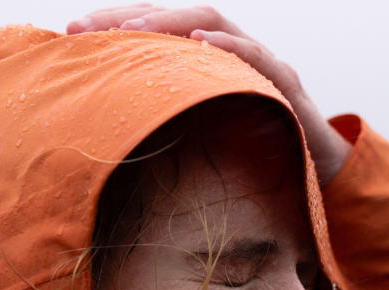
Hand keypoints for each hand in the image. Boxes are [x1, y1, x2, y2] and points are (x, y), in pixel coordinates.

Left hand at [67, 5, 349, 184]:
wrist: (318, 174)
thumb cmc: (251, 155)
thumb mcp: (198, 139)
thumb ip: (162, 127)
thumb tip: (101, 141)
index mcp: (201, 60)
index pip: (152, 30)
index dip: (111, 27)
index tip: (69, 36)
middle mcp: (226, 50)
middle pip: (172, 16)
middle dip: (125, 18)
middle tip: (81, 29)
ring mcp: (257, 61)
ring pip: (211, 22)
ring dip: (169, 22)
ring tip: (132, 29)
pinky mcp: (284, 83)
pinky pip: (257, 57)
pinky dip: (230, 46)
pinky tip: (201, 42)